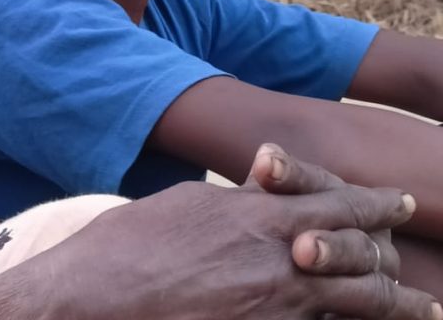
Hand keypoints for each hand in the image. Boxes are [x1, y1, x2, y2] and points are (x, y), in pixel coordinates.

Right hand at [0, 146, 440, 319]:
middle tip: (411, 264)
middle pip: (362, 256)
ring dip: (393, 305)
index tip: (399, 204)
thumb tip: (261, 195)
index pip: (337, 203)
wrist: (93, 296)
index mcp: (257, 214)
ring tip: (422, 309)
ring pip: (357, 303)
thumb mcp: (185, 203)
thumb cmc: (128, 244)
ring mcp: (273, 305)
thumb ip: (236, 201)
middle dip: (392, 257)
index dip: (375, 204)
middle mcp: (277, 257)